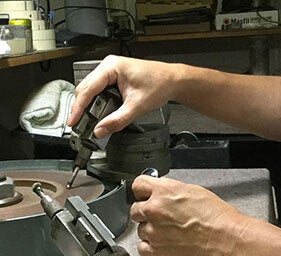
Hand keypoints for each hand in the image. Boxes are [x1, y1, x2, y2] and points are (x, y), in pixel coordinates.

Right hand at [67, 55, 182, 137]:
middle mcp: (108, 66)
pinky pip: (100, 90)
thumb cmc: (160, 84)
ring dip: (89, 105)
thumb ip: (117, 120)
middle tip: (78, 125)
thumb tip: (101, 130)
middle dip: (81, 108)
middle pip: (86, 88)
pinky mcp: (114, 77)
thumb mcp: (137, 106)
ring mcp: (111, 71)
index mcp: (111, 67)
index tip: (72, 121)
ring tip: (87, 121)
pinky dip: (97, 102)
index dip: (78, 107)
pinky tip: (98, 113)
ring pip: (92, 90)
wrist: (173, 81)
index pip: (88, 88)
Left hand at [129, 176, 250, 255]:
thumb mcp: (197, 192)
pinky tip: (167, 245)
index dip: (144, 192)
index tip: (147, 196)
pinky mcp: (156, 253)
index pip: (138, 186)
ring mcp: (153, 233)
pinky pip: (142, 248)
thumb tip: (165, 195)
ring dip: (152, 231)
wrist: (229, 243)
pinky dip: (152, 248)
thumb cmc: (220, 219)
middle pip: (136, 209)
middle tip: (165, 218)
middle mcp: (155, 210)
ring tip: (173, 234)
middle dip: (148, 213)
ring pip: (141, 229)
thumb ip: (173, 192)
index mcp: (165, 192)